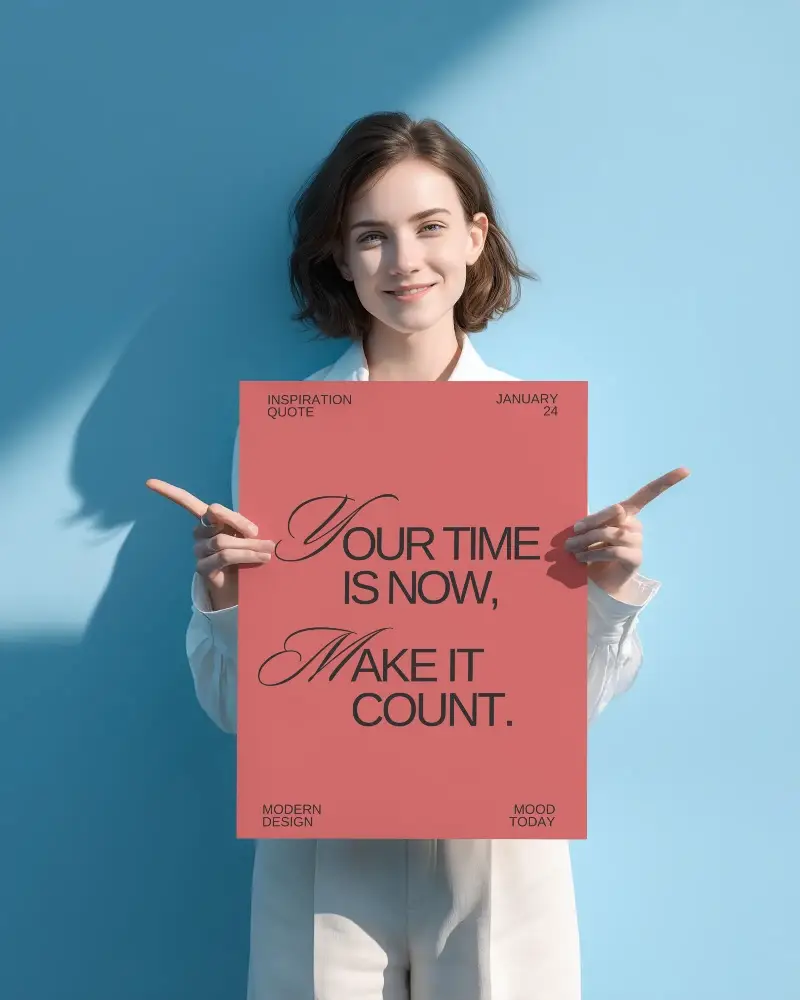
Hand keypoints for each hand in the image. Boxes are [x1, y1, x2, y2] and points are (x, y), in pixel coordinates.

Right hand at [145, 479, 274, 609]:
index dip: (168, 492)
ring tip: (268, 551)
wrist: (243, 586)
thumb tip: (251, 530)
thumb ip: (243, 526)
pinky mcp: (203, 568)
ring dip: (249, 546)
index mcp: (207, 520)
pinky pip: (225, 556)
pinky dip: (247, 555)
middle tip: (264, 538)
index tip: (149, 482)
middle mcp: (199, 534)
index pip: (186, 502)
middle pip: (216, 518)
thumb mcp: (246, 535)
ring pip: (223, 541)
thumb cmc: (246, 554)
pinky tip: (262, 558)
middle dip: (241, 525)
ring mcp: (198, 551)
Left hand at [564, 467, 689, 599]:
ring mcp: (638, 541)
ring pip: (611, 533)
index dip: (667, 481)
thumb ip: (592, 521)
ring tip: (572, 549)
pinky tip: (582, 559)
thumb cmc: (590, 549)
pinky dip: (593, 554)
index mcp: (627, 512)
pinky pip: (613, 551)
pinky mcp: (636, 558)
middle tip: (570, 537)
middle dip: (589, 524)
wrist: (597, 580)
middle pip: (616, 513)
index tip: (686, 470)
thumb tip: (596, 520)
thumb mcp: (588, 531)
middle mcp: (636, 524)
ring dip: (587, 541)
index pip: (648, 493)